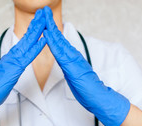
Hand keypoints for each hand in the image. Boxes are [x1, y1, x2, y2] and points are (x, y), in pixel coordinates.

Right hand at [0, 9, 45, 125]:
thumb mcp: (4, 77)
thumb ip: (9, 70)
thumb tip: (13, 68)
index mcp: (11, 59)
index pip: (24, 43)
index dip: (32, 31)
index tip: (39, 22)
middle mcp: (12, 57)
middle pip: (26, 38)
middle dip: (35, 25)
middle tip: (43, 13)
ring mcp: (13, 61)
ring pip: (28, 43)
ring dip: (37, 30)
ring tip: (45, 19)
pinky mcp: (14, 68)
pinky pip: (28, 56)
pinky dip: (36, 47)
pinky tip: (43, 39)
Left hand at [43, 6, 129, 125]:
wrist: (98, 97)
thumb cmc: (87, 89)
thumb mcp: (74, 76)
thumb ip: (69, 67)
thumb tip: (65, 62)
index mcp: (71, 58)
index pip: (59, 42)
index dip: (51, 30)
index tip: (44, 20)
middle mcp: (72, 56)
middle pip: (58, 37)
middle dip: (49, 23)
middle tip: (43, 10)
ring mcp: (73, 60)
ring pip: (58, 41)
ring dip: (50, 28)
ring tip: (43, 17)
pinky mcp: (72, 66)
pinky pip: (60, 52)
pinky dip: (53, 42)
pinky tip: (47, 35)